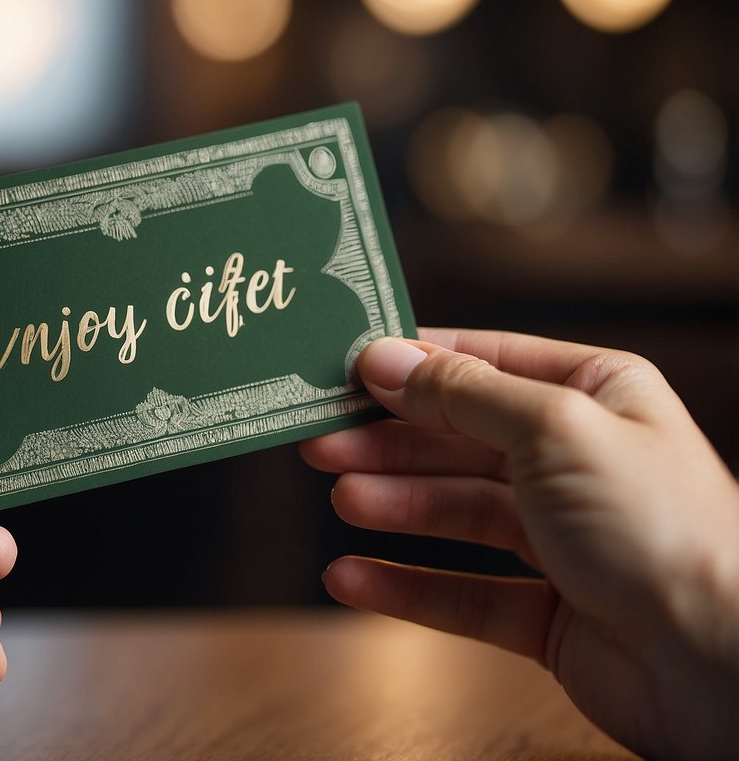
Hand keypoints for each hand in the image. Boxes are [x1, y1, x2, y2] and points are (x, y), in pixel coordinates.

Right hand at [301, 328, 738, 758]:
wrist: (720, 660)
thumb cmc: (663, 527)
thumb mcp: (552, 426)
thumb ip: (461, 392)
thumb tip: (384, 358)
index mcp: (595, 396)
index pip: (485, 364)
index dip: (413, 366)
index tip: (345, 369)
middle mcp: (578, 461)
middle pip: (460, 440)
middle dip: (390, 439)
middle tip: (320, 438)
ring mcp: (564, 539)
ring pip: (457, 513)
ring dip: (395, 505)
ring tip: (342, 499)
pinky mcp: (548, 611)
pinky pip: (462, 591)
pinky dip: (406, 586)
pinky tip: (354, 577)